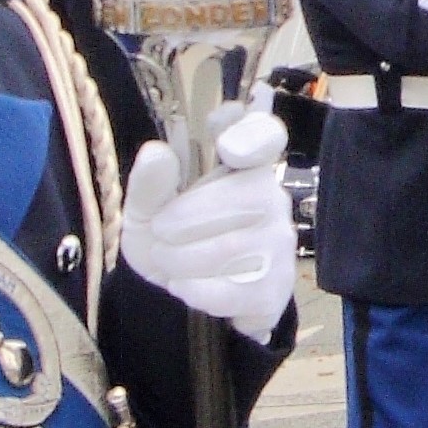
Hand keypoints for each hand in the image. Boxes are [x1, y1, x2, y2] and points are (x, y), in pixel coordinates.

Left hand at [118, 98, 297, 341]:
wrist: (181, 290)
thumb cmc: (170, 236)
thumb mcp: (147, 209)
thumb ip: (149, 182)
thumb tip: (156, 153)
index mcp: (243, 165)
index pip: (265, 136)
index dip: (252, 137)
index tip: (227, 148)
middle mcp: (272, 197)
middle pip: (236, 200)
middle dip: (182, 224)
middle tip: (160, 236)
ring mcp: (280, 244)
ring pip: (230, 249)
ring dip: (182, 260)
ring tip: (169, 262)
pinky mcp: (276, 287)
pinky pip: (232, 289)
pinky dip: (196, 291)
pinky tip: (187, 286)